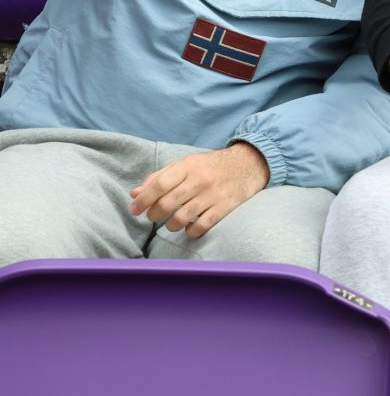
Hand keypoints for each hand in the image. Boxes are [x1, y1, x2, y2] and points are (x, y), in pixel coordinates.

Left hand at [129, 144, 269, 238]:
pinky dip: (190, 231)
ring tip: (171, 222)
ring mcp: (213, 194)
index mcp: (188, 166)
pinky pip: (201, 226)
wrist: (248, 163)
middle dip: (154, 215)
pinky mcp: (225, 207)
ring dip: (170, 225)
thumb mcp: (186, 164)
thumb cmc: (210, 166)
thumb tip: (135, 194)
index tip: (134, 210)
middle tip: (153, 217)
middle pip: (167, 203)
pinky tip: (189, 227)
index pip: (159, 184)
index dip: (143, 200)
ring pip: (181, 218)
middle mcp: (200, 180)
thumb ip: (160, 177)